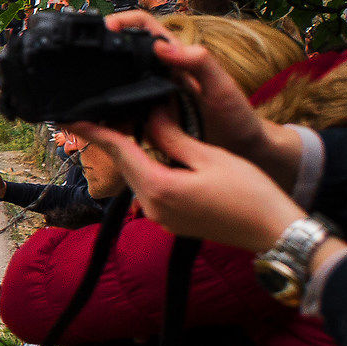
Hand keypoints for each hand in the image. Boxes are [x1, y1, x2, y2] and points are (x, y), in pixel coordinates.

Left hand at [66, 108, 305, 250]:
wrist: (275, 232)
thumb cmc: (249, 192)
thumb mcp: (210, 156)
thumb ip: (173, 136)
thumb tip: (151, 113)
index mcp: (159, 188)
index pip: (119, 151)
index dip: (95, 131)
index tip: (71, 118)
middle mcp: (152, 207)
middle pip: (126, 165)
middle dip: (115, 139)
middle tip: (102, 113)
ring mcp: (161, 218)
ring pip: (139, 177)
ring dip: (133, 154)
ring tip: (127, 127)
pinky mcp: (172, 222)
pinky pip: (152, 190)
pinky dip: (149, 170)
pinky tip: (154, 154)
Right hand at [100, 10, 302, 182]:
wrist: (243, 152)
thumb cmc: (238, 117)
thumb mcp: (222, 87)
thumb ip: (200, 63)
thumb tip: (163, 46)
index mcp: (177, 59)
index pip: (145, 28)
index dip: (123, 21)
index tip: (105, 28)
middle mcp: (160, 75)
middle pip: (122, 55)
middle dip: (100, 57)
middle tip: (83, 66)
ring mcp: (151, 98)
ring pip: (116, 87)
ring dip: (101, 92)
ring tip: (87, 102)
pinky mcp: (147, 121)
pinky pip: (120, 114)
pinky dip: (107, 118)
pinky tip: (100, 126)